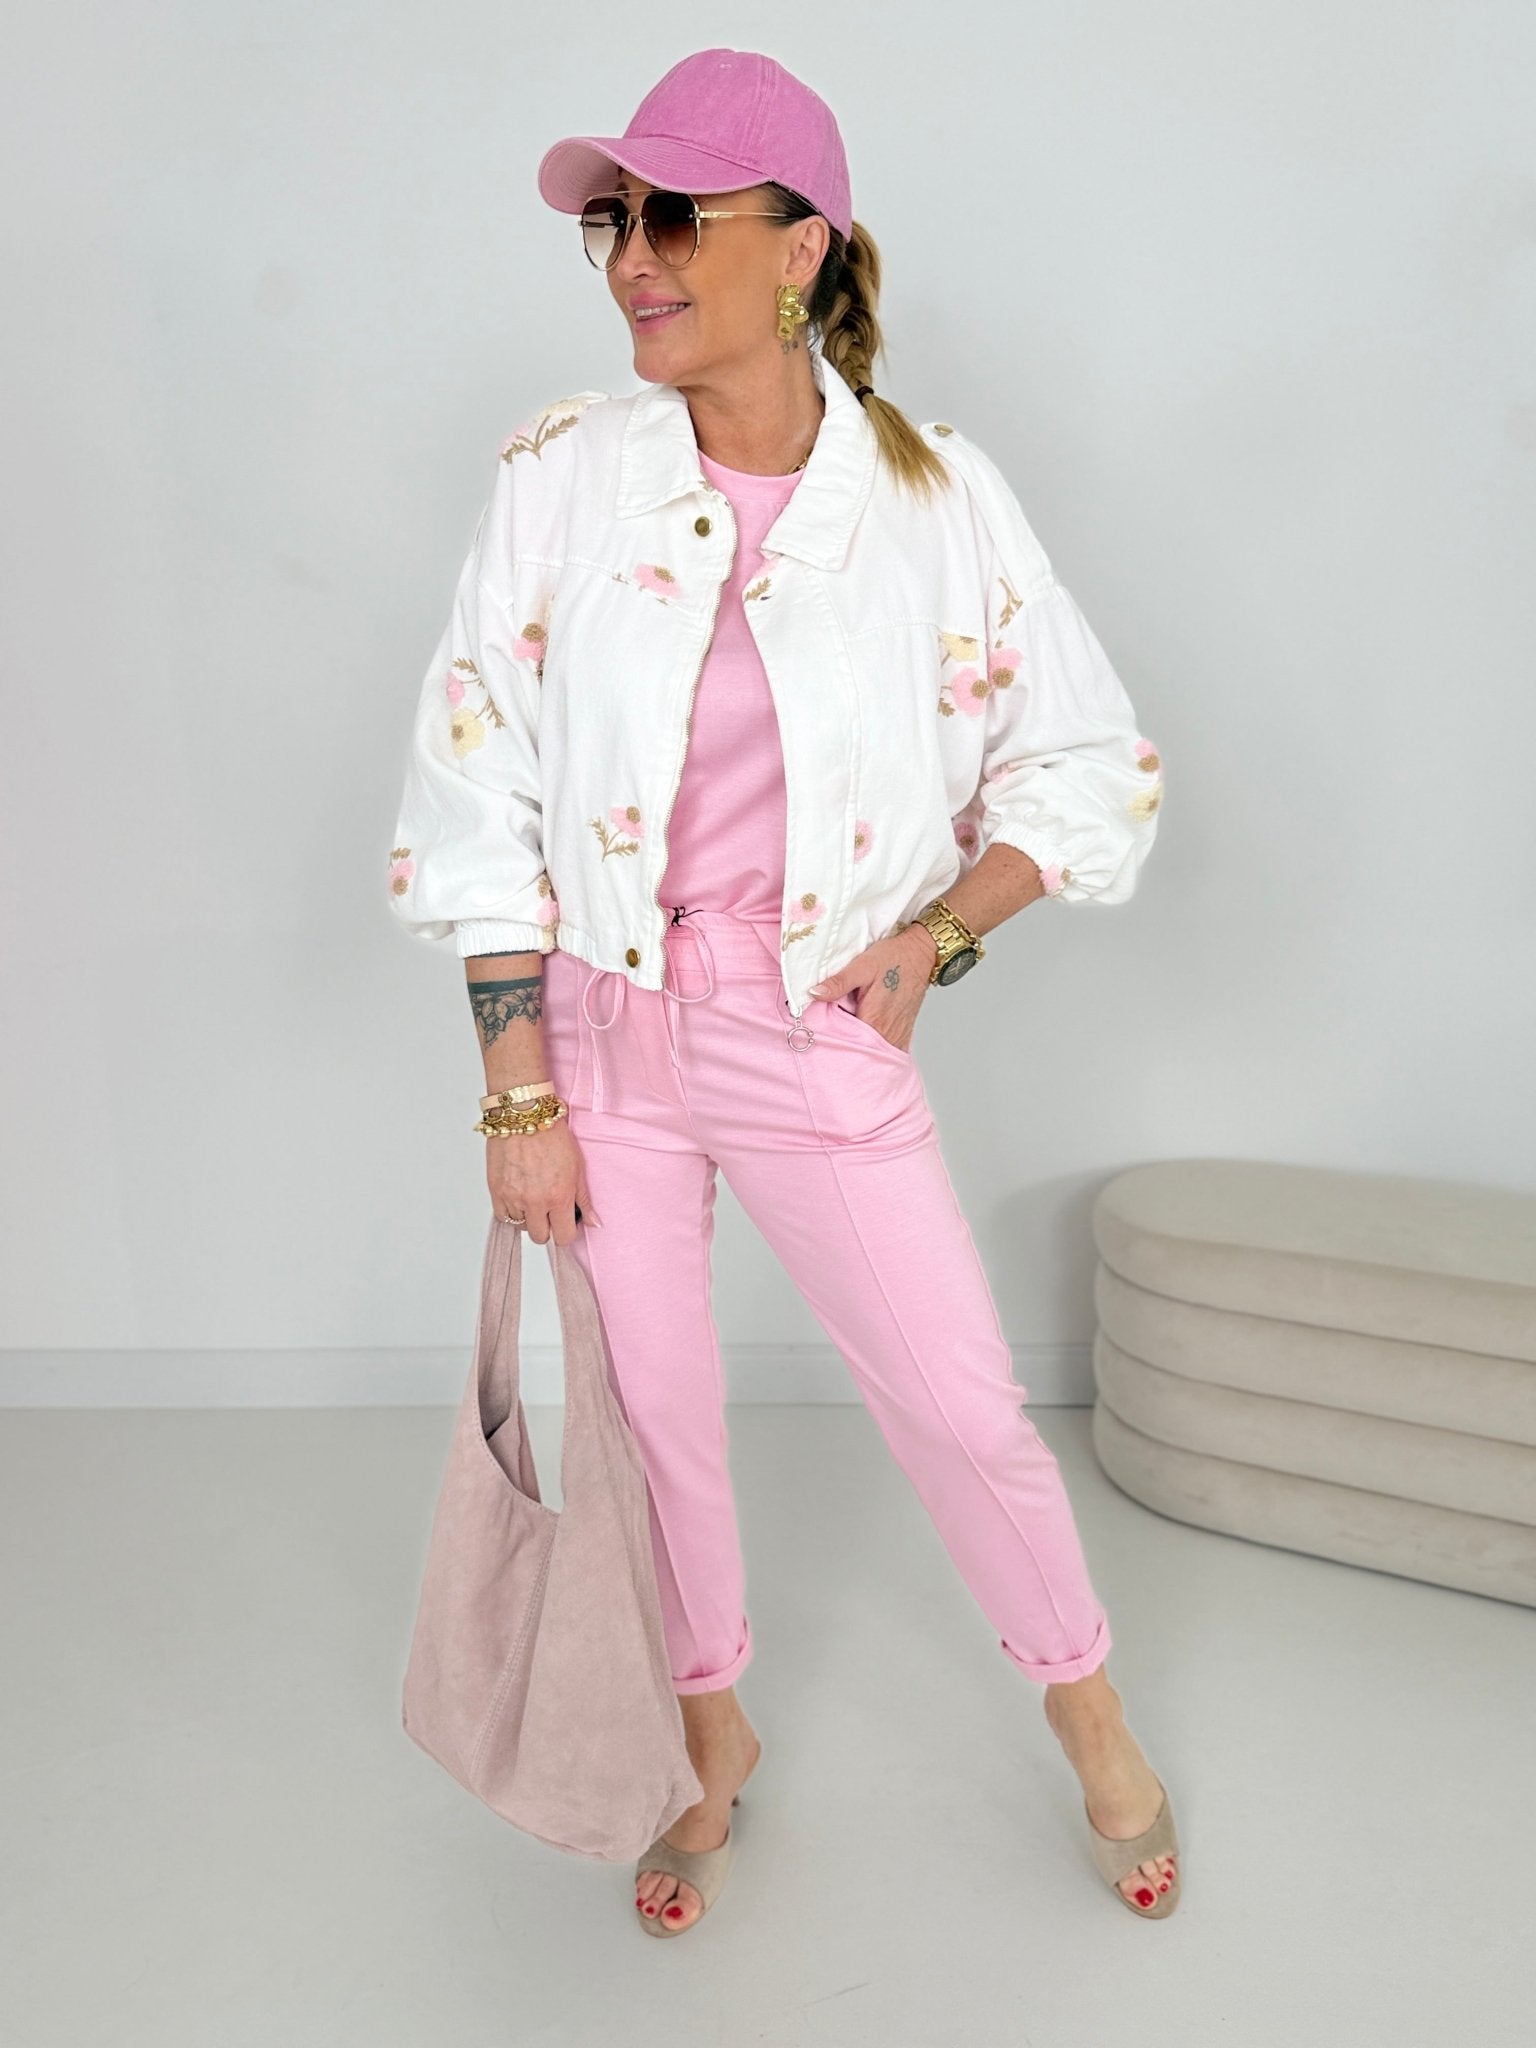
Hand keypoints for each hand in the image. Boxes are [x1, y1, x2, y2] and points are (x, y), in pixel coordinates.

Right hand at [486, 1120, 600, 1245]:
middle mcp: (535, 1202)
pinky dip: (511, 1212)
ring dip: (528, 1217)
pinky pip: (502, 1216)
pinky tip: (518, 1197)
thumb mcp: (577, 1167)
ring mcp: (513, 1197)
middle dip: (547, 1227)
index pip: (563, 1237)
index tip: (566, 1223)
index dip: (566, 1232)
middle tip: (549, 1210)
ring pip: (521, 1227)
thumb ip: (584, 1200)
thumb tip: (593, 1223)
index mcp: (559, 1197)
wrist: (524, 1116)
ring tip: (533, 1196)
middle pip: (540, 1237)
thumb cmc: (552, 1136)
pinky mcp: (495, 1191)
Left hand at [805, 924, 936, 1050]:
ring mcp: (897, 1033)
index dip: (832, 1040)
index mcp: (874, 1018)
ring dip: (860, 1048)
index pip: (848, 1042)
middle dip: (844, 1047)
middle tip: (830, 1037)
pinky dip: (875, 1049)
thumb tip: (814, 993)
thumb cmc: (893, 957)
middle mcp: (887, 1031)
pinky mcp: (903, 1031)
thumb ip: (838, 983)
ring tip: (845, 1039)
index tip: (819, 1037)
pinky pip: (887, 1049)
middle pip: (861, 1049)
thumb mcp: (862, 966)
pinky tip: (865, 1042)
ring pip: (874, 1052)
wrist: (920, 954)